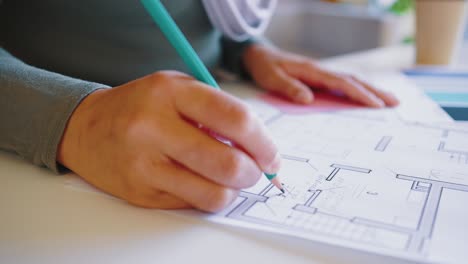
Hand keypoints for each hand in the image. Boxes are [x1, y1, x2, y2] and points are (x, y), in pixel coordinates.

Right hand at [57, 71, 280, 211]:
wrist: (86, 128)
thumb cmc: (142, 106)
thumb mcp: (178, 89)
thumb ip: (218, 111)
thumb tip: (259, 148)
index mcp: (171, 92)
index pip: (235, 120)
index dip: (264, 143)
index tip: (272, 156)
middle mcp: (154, 127)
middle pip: (227, 163)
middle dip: (253, 173)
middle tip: (253, 171)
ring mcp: (144, 163)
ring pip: (213, 194)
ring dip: (232, 191)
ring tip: (227, 178)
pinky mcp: (140, 192)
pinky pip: (191, 204)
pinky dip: (206, 196)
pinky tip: (198, 181)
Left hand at [243, 45, 398, 106]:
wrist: (260, 57)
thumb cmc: (265, 68)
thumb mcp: (272, 79)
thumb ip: (289, 88)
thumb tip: (308, 99)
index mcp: (312, 71)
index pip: (341, 83)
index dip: (359, 94)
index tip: (375, 104)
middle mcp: (321, 71)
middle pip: (353, 80)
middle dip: (375, 91)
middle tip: (395, 102)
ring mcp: (322, 74)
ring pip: (351, 81)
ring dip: (371, 90)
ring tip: (389, 100)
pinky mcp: (320, 78)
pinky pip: (343, 84)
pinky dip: (358, 90)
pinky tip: (367, 98)